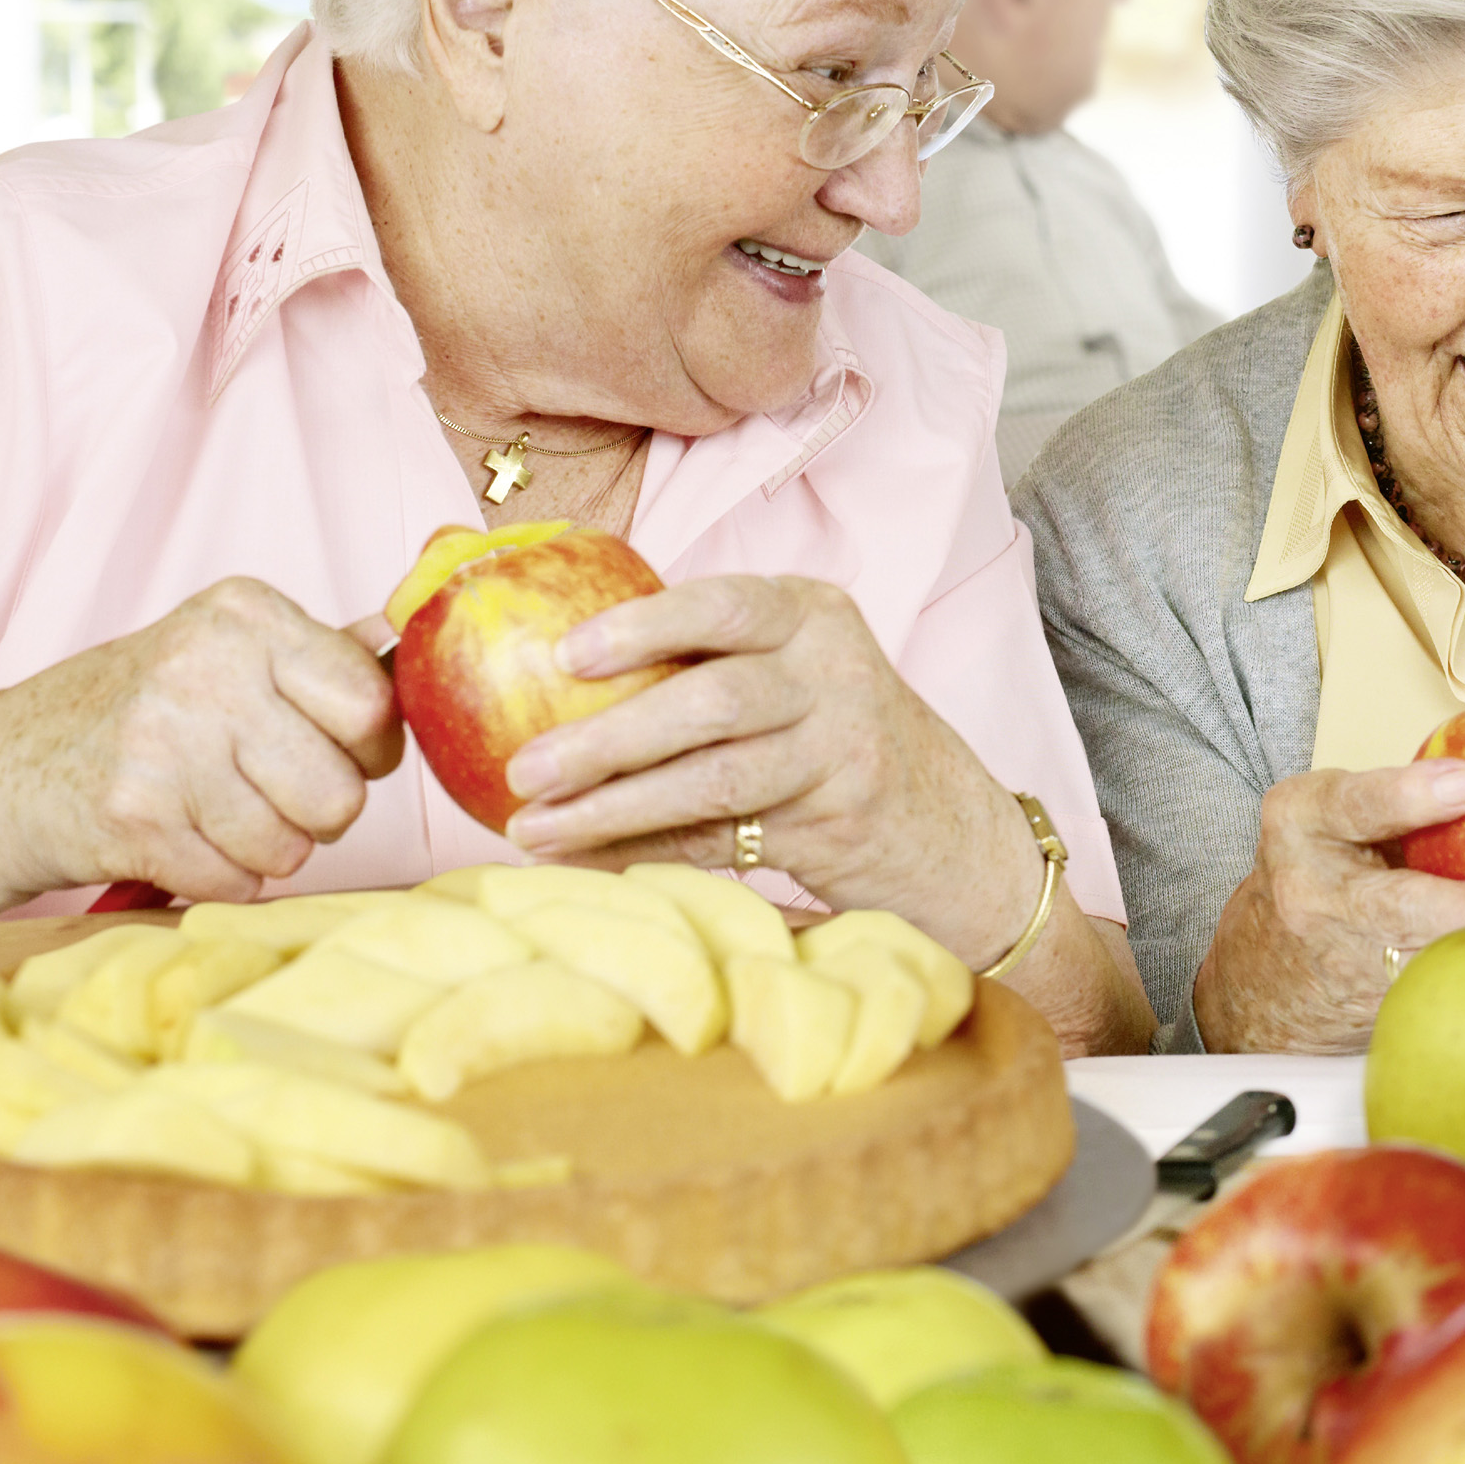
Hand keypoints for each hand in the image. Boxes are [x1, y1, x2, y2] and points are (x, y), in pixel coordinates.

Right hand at [0, 579, 401, 901]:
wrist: (4, 769)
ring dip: (273, 849)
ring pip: (295, 846)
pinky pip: (239, 881)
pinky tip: (185, 840)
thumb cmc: (147, 710)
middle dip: (324, 811)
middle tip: (275, 792)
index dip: (371, 747)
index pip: (372, 703)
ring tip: (224, 813)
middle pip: (341, 791)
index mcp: (245, 614)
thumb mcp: (230, 652)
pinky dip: (223, 877)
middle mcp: (203, 668)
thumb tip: (422, 626)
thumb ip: (329, 650)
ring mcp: (162, 743)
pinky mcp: (131, 818)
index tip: (340, 749)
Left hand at [500, 575, 1015, 956]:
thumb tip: (531, 650)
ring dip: (612, 810)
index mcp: (813, 613)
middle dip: (608, 740)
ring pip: (715, 782)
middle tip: (524, 770)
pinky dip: (644, 852)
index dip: (643, 627)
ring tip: (532, 829)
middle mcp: (839, 673)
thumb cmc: (821, 724)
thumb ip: (701, 649)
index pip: (724, 605)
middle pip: (714, 703)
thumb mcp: (789, 663)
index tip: (564, 656)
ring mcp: (845, 752)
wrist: (939, 815)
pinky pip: (722, 841)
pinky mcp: (838, 825)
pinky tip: (584, 858)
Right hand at [1190, 760, 1464, 1055]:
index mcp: (1303, 825)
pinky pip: (1444, 994)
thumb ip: (1406, 795)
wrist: (1262, 970)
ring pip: (1428, 963)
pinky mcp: (1372, 1010)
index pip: (1352, 805)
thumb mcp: (1336, 813)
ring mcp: (1344, 963)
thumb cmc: (1325, 864)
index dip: (1411, 796)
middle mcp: (1317, 896)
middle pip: (1398, 908)